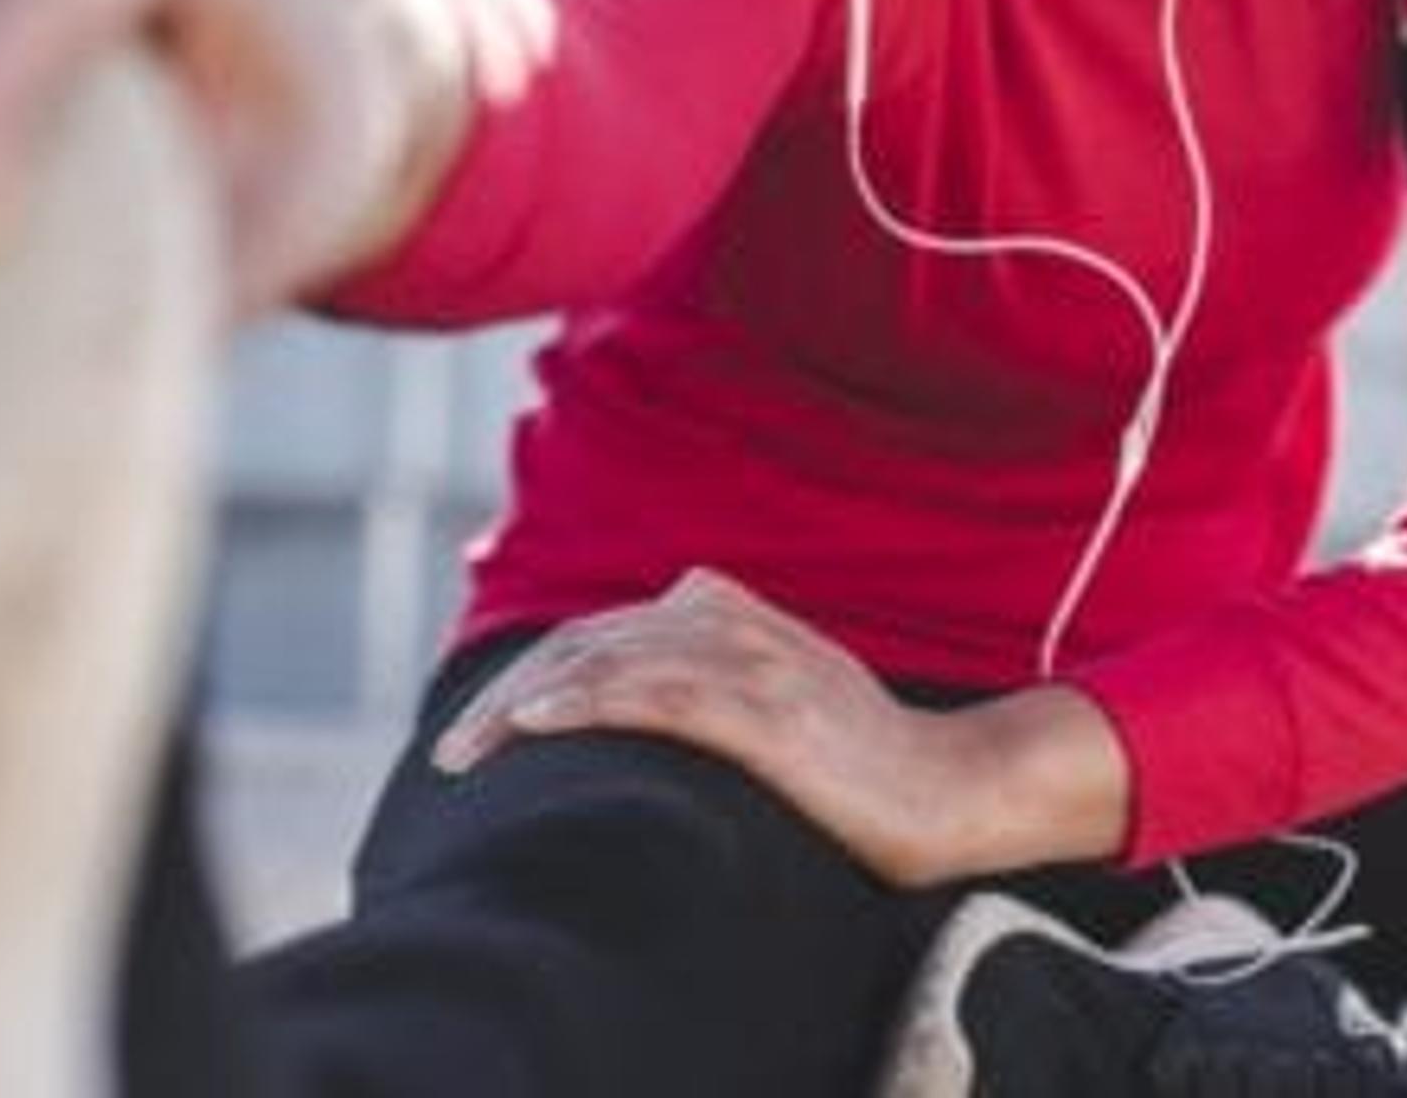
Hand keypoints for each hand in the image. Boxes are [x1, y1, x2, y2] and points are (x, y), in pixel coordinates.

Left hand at [430, 569, 1112, 887]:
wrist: (949, 790)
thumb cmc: (864, 763)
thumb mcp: (781, 699)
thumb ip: (717, 679)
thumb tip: (639, 702)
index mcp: (734, 615)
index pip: (606, 629)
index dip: (537, 670)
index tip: (488, 722)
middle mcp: (736, 626)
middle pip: (593, 639)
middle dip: (513, 689)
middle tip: (457, 748)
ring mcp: (753, 664)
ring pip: (612, 661)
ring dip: (526, 702)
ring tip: (470, 746)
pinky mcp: (767, 714)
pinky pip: (658, 694)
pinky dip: (587, 701)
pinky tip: (536, 722)